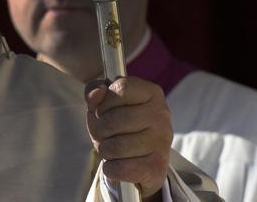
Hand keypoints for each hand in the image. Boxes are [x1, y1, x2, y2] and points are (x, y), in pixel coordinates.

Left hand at [86, 76, 171, 199]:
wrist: (142, 157)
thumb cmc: (121, 124)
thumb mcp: (106, 103)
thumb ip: (94, 92)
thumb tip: (96, 93)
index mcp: (151, 93)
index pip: (122, 88)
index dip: (104, 102)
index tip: (103, 110)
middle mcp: (161, 115)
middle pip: (113, 120)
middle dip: (98, 129)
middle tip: (102, 134)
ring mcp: (162, 141)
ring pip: (115, 147)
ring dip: (104, 150)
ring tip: (110, 148)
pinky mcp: (158, 166)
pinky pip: (120, 168)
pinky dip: (110, 168)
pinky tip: (117, 162)